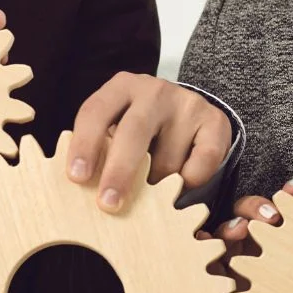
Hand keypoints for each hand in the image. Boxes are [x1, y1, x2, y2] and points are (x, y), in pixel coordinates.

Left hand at [68, 73, 231, 212]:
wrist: (189, 115)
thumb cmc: (142, 131)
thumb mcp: (117, 128)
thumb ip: (102, 149)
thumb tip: (85, 189)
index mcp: (121, 88)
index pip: (96, 112)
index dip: (84, 145)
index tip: (78, 177)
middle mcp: (154, 91)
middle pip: (133, 132)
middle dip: (119, 171)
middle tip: (109, 204)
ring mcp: (187, 104)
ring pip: (167, 160)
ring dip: (158, 184)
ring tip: (155, 184)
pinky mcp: (215, 122)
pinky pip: (200, 165)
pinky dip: (191, 181)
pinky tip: (184, 180)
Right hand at [203, 179, 292, 292]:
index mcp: (278, 243)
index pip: (283, 212)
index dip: (291, 196)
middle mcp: (252, 246)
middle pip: (251, 213)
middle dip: (261, 207)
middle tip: (273, 216)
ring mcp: (229, 257)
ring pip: (226, 229)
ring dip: (233, 224)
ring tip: (240, 230)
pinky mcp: (209, 273)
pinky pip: (200, 254)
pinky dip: (201, 243)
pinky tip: (205, 241)